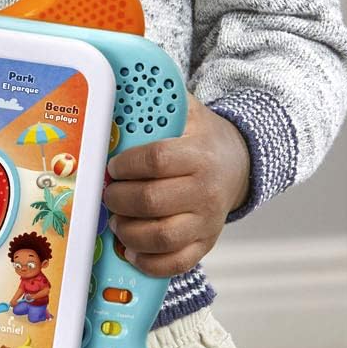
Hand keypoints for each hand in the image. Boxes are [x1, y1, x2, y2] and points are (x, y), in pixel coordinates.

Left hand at [102, 103, 250, 276]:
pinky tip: (131, 250)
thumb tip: (121, 84)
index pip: (157, 161)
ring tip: (116, 221)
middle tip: (107, 194)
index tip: (113, 165)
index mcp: (199, 155)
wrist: (239, 164)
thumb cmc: (202, 137)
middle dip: (119, 199)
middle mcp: (206, 191)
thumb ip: (160, 102)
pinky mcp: (205, 244)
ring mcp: (207, 222)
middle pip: (152, 201)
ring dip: (128, 232)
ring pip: (161, 237)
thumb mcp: (188, 111)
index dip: (127, 165)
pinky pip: (175, 263)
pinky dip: (148, 262)